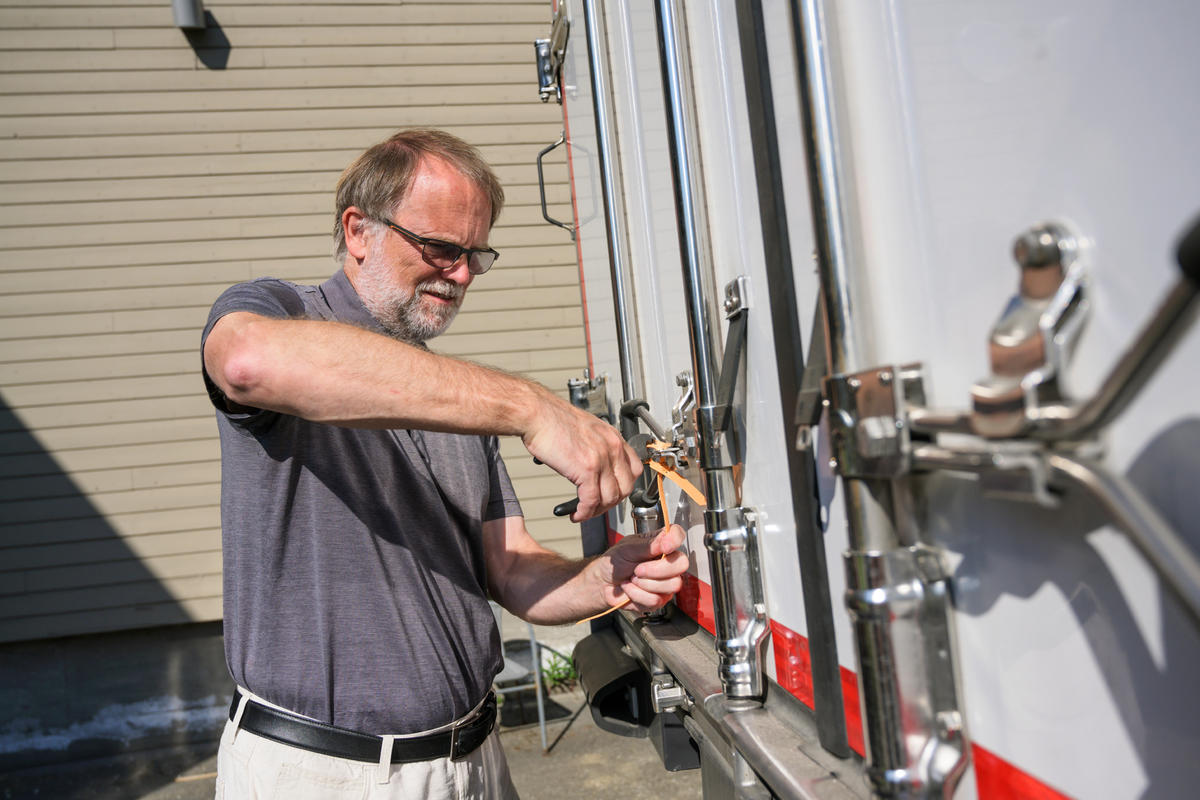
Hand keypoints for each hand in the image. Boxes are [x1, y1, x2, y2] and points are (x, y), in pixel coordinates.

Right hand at [521, 389, 642, 520]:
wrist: (536, 413)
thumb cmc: (552, 418)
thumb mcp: (586, 429)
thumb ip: (596, 447)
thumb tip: (594, 466)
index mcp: (613, 437)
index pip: (634, 469)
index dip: (623, 486)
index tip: (612, 494)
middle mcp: (612, 447)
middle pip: (626, 487)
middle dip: (612, 502)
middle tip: (598, 507)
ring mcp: (601, 458)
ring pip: (611, 498)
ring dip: (597, 511)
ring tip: (584, 512)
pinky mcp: (586, 469)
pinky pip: (591, 501)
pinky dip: (584, 512)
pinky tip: (576, 513)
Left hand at [596, 524, 688, 611]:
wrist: (603, 584)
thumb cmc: (614, 563)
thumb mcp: (627, 549)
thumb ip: (648, 545)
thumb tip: (665, 539)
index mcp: (659, 543)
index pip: (678, 535)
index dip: (675, 540)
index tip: (665, 547)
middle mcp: (666, 561)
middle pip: (681, 564)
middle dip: (656, 569)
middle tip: (637, 569)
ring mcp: (665, 581)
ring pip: (672, 585)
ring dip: (645, 584)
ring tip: (633, 579)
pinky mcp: (660, 599)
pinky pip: (656, 599)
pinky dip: (637, 594)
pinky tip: (631, 589)